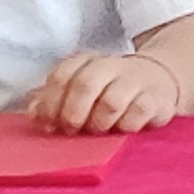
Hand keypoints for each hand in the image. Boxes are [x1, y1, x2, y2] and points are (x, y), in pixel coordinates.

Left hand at [27, 47, 187, 135]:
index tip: (48, 124)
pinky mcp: (157, 98)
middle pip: (85, 84)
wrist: (159, 80)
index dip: (50, 103)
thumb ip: (51, 99)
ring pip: (111, 101)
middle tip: (72, 130)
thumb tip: (34, 112)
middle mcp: (111, 65)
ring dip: (99, 123)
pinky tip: (121, 130)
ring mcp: (136, 80)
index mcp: (86, 61)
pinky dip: (125, 126)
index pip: (61, 76)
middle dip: (73, 113)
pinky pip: (139, 113)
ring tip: (98, 131)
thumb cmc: (109, 91)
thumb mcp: (77, 90)